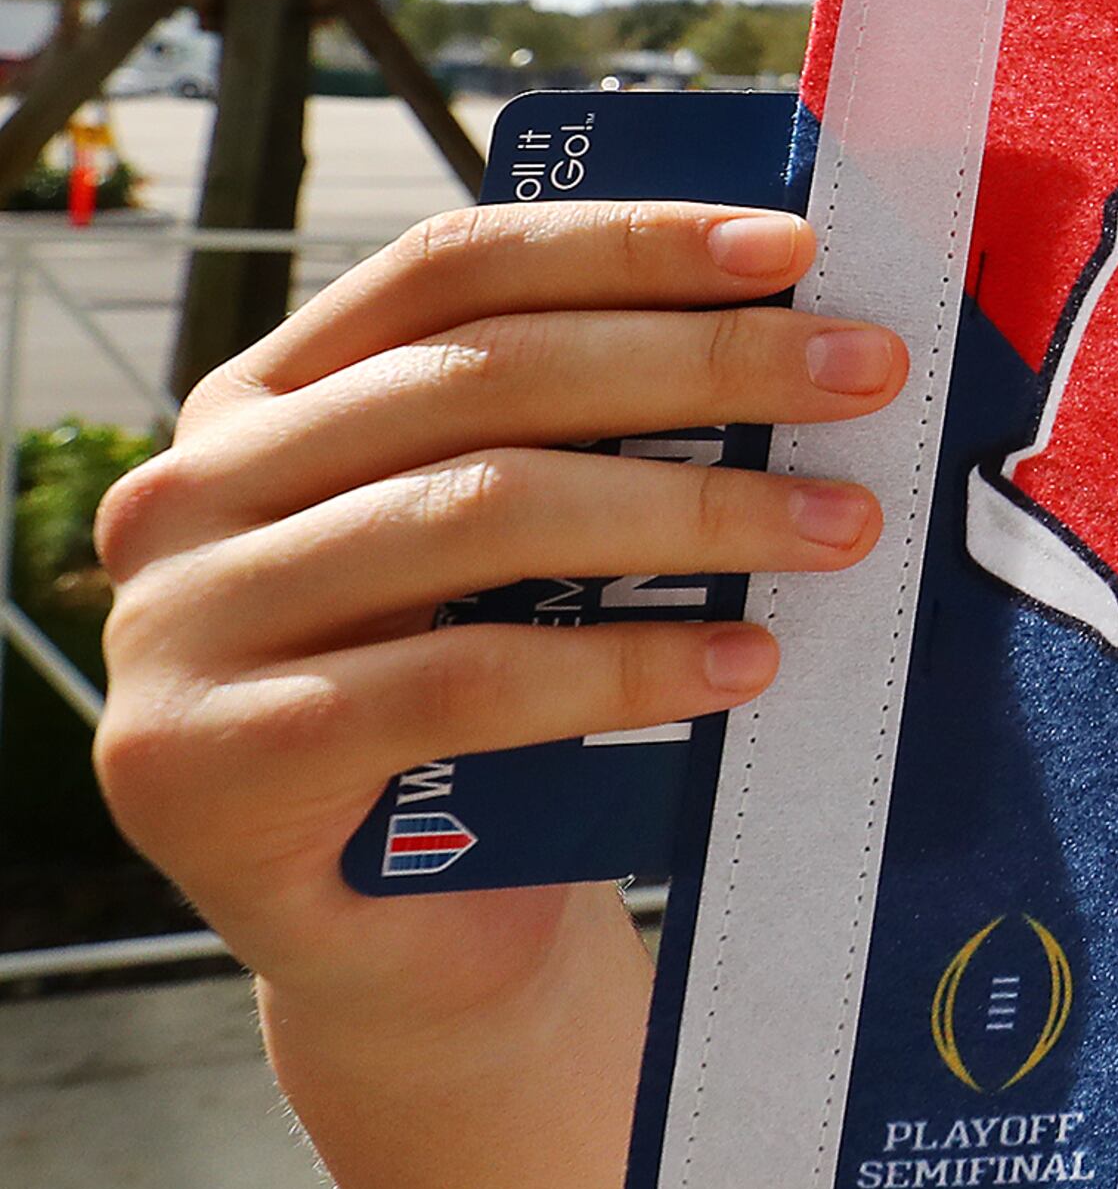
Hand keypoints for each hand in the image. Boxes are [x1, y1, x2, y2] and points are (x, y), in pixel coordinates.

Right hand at [93, 200, 905, 1039]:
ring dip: (692, 511)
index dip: (624, 245)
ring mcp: (179, 626)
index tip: (791, 246)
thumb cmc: (485, 718)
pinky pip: (462, 681)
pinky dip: (625, 664)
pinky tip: (748, 660)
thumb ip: (580, 445)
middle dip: (702, 365)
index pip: (453, 270)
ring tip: (842, 525)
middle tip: (867, 373)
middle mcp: (192, 490)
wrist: (404, 943)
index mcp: (263, 401)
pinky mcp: (209, 760)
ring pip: (481, 513)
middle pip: (488, 377)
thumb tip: (795, 328)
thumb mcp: (517, 555)